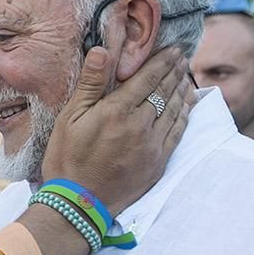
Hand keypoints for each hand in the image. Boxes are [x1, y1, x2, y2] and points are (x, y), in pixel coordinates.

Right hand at [42, 46, 191, 214]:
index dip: (162, 62)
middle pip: (164, 91)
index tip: (172, 50)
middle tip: (182, 58)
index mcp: (116, 111)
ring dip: (182, 90)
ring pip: (174, 110)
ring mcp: (152, 145)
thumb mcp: (68, 119)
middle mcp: (140, 125)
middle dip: (174, 72)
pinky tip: (187, 106)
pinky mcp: (158, 162)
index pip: (147, 78)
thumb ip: (89, 84)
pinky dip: (185, 115)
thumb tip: (102, 51)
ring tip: (185, 77)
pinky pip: (177, 132)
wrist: (78, 203)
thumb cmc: (67, 159)